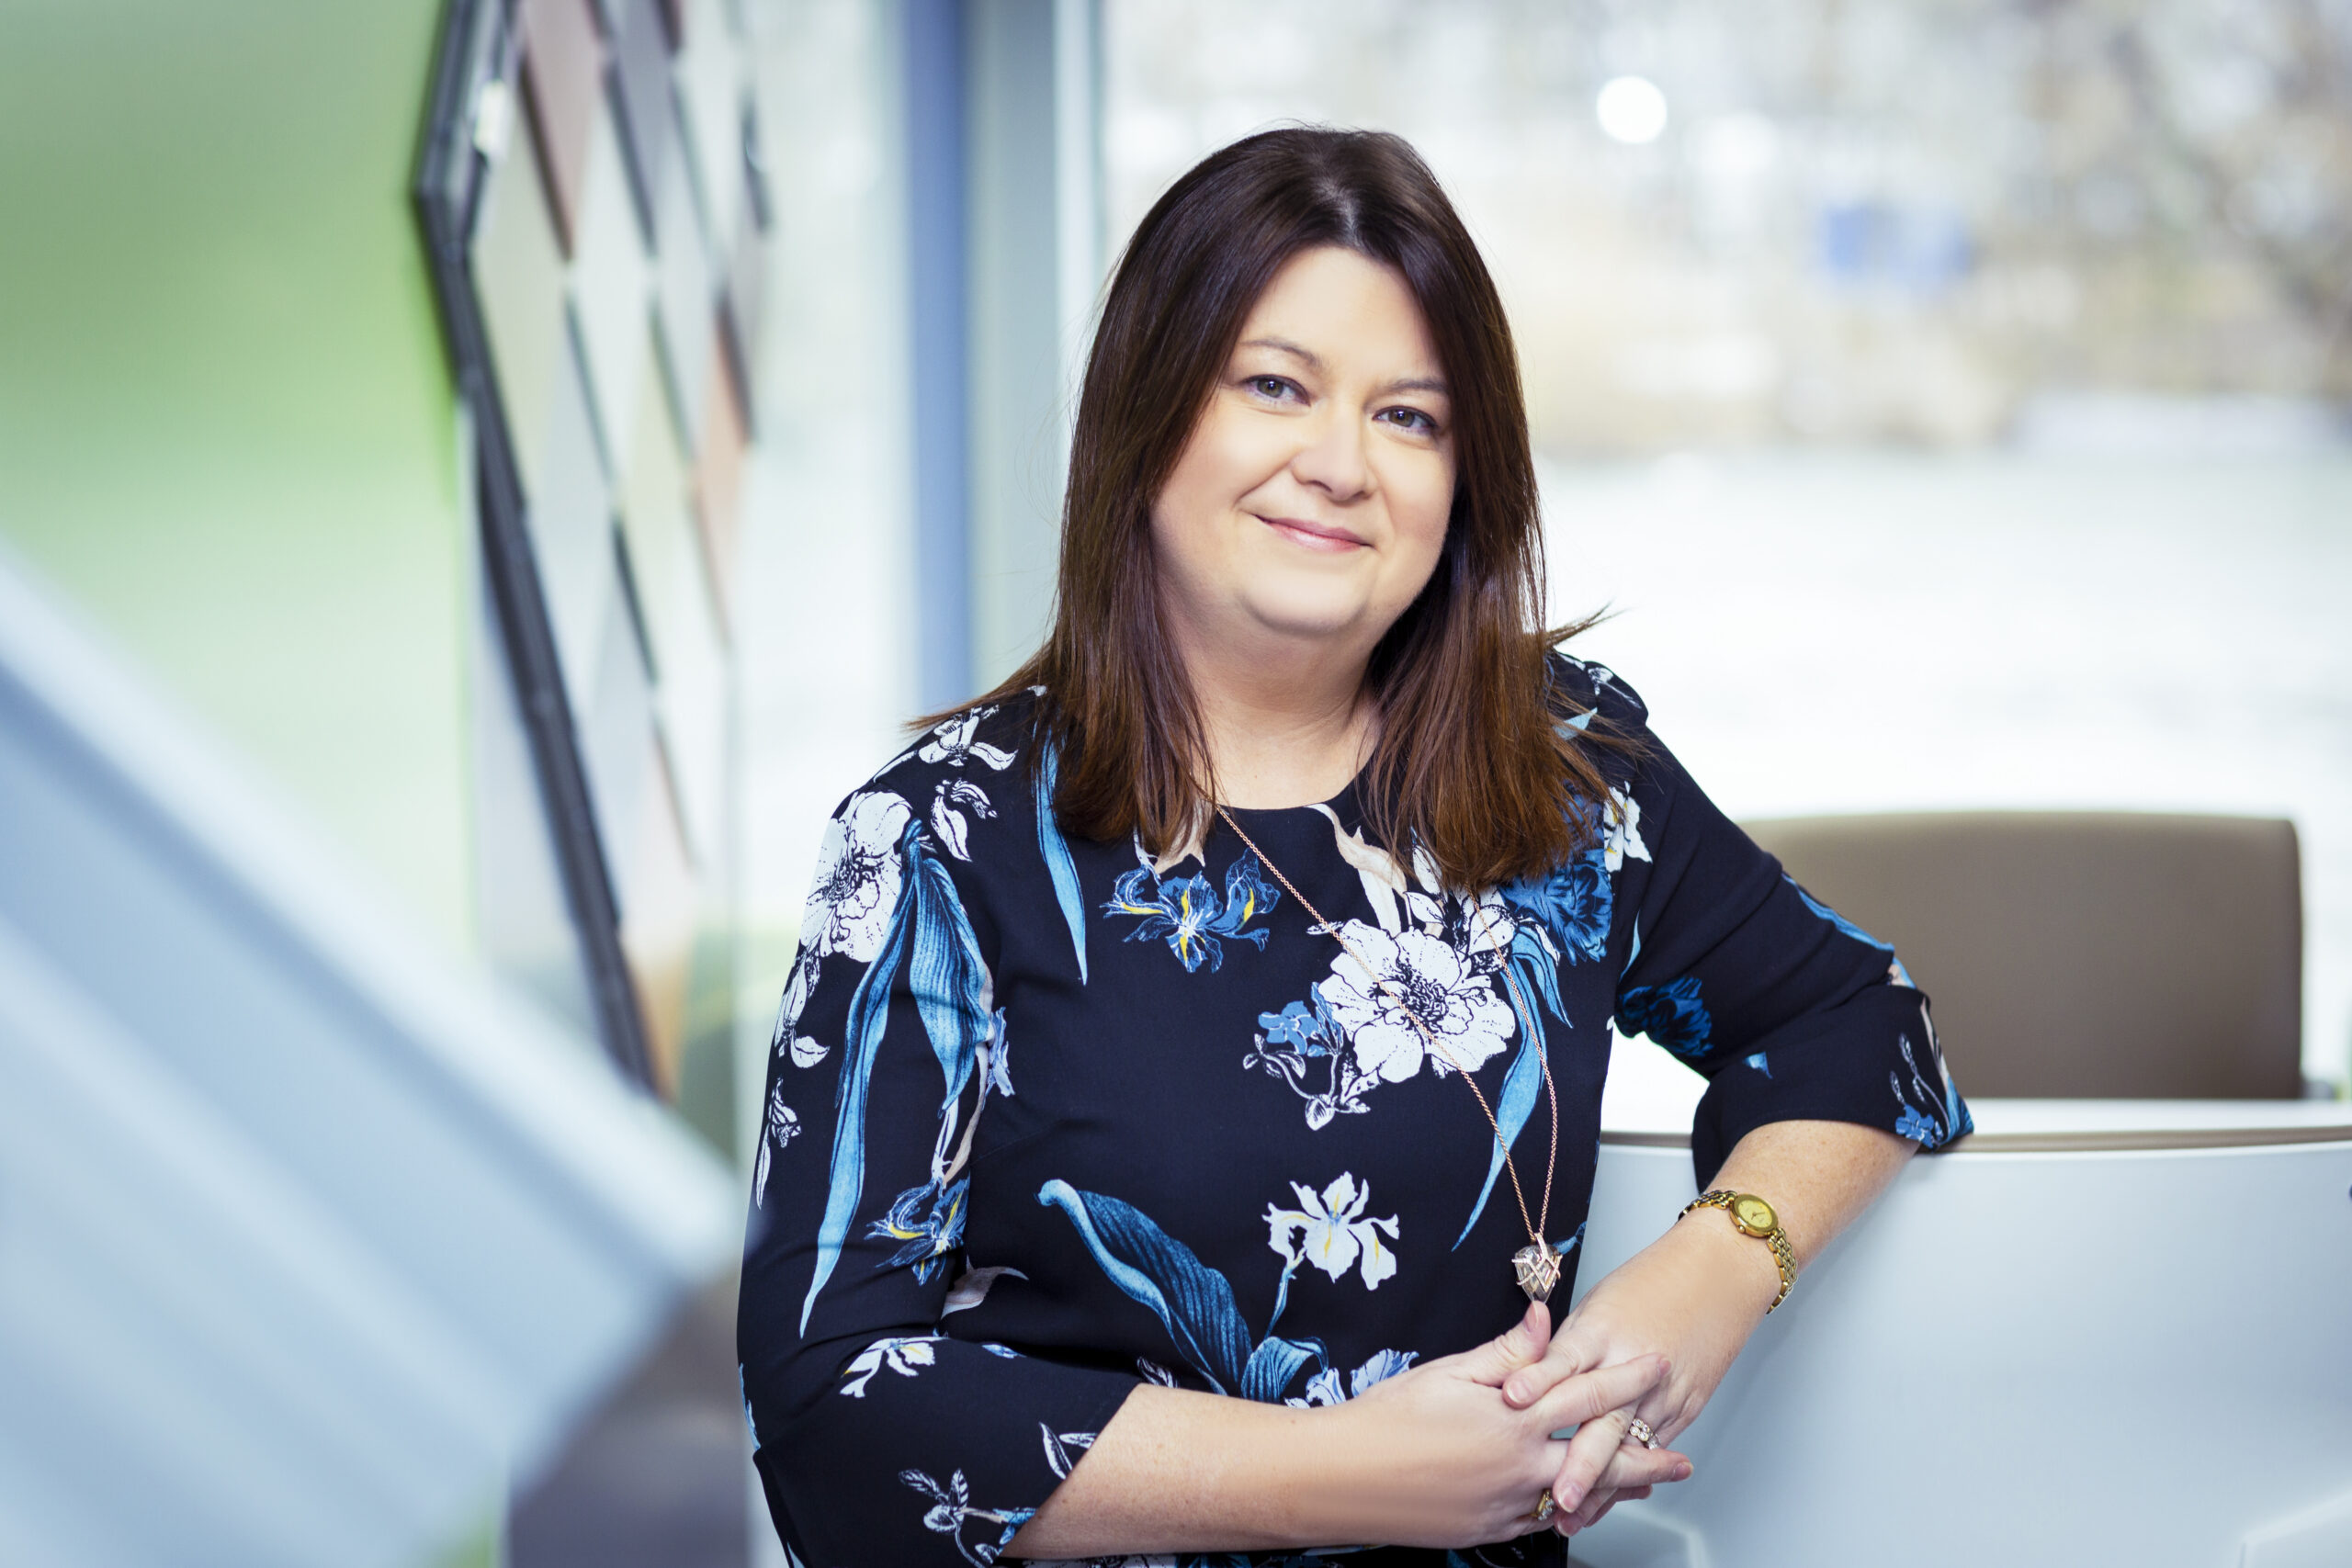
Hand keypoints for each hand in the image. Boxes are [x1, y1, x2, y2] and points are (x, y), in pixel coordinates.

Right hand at [1311, 1300, 1690, 1548]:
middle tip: (1682, 1459)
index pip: (1585, 1393)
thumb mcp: (1448, 1371)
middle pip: (1600, 1459)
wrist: (1342, 1478)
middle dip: (1646, 1458)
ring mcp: (1505, 1507)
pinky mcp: (1487, 1533)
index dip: (1625, 1378)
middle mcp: (1518, 1468)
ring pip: (1577, 1496)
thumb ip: (1506, 1351)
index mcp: (1512, 1419)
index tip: (1654, 1365)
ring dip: (1614, 1490)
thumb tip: (1543, 1319)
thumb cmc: (1386, 1421)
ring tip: (1644, 1486)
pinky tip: (1574, 1505)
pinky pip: (1540, 1520)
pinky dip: (1566, 1510)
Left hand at [1500, 1216, 1777, 1532]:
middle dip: (1579, 1464)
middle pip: (1603, 1420)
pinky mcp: (1685, 1405)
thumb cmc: (1654, 1280)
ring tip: (1573, 1516)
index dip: (1537, 1382)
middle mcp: (1632, 1366)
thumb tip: (1526, 1379)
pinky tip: (1610, 1500)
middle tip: (1556, 1495)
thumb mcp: (1596, 1303)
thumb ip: (1562, 1348)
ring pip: (1628, 1447)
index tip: (1510, 1403)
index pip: (1565, 1362)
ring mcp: (1663, 1391)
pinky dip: (1630, 1475)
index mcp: (1602, 1331)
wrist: (1721, 1271)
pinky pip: (1652, 1448)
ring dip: (1601, 1486)